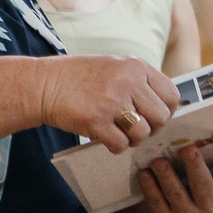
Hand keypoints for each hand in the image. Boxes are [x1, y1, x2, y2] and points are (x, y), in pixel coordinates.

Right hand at [38, 53, 177, 150]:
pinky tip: (103, 136)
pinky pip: (121, 144)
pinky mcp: (95, 120)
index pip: (171, 95)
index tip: (152, 116)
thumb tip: (167, 108)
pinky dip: (115, 146)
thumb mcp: (114, 67)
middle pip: (161, 117)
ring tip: (116, 130)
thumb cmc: (79, 78)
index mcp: (135, 66)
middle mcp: (127, 81)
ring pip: (142, 133)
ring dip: (132, 138)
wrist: (40, 83)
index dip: (165, 111)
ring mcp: (111, 100)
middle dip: (151, 128)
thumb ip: (141, 82)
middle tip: (134, 128)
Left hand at [113, 131, 212, 212]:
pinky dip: (149, 185)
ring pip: (176, 193)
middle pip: (203, 185)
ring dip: (166, 176)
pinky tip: (144, 172)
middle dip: (195, 167)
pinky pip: (155, 200)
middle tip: (187, 149)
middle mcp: (209, 205)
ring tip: (158, 161)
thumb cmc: (198, 189)